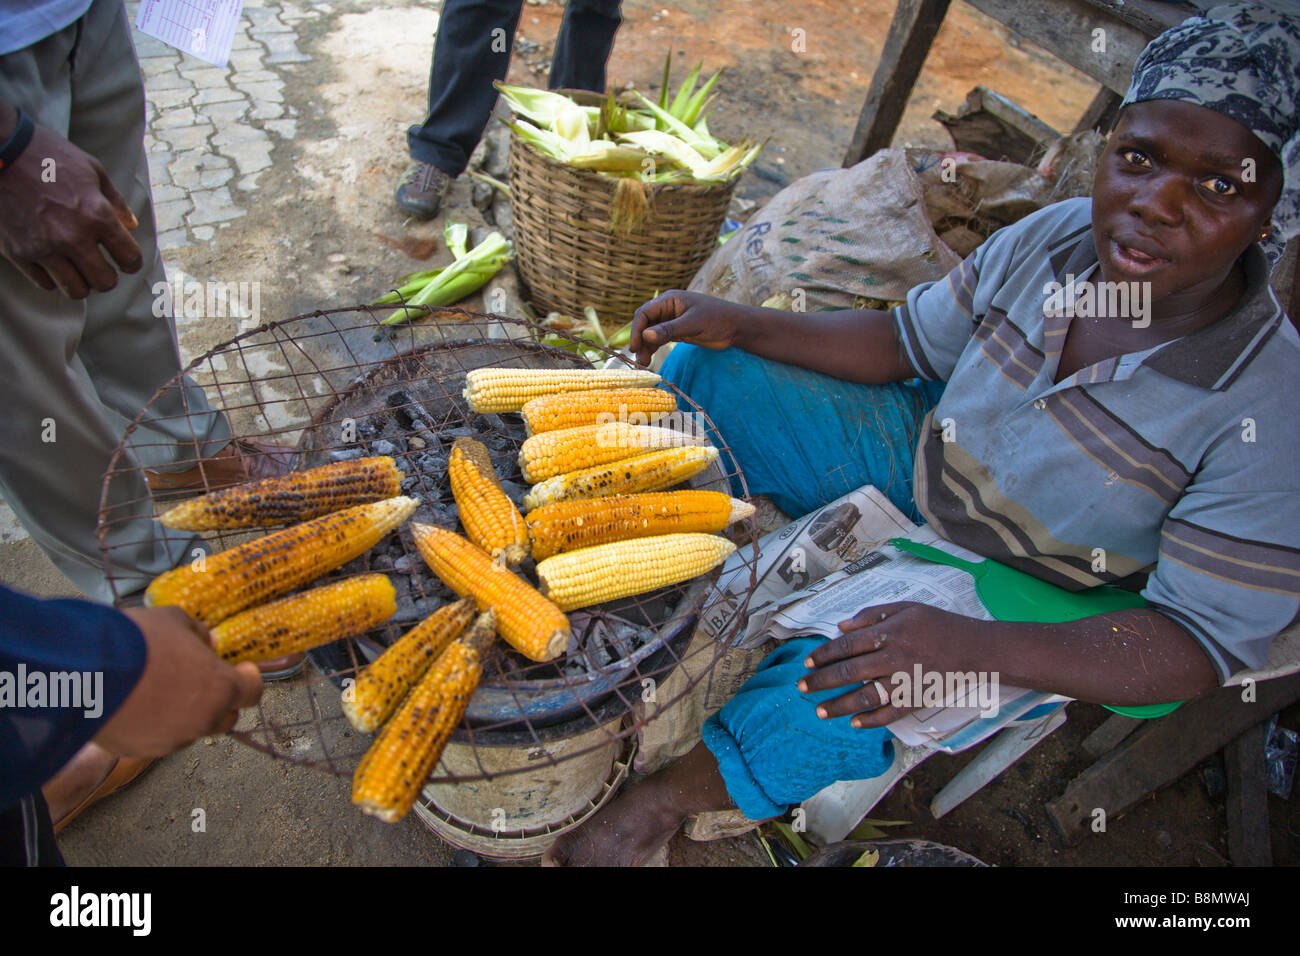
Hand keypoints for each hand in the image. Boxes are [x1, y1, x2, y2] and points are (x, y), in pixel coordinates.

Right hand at [0, 111, 142, 297]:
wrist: (0, 150)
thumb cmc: (48, 156)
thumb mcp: (92, 170)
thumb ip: (115, 201)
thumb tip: (131, 225)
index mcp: (97, 216)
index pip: (130, 259)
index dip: (132, 262)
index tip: (125, 259)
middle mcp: (73, 237)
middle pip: (105, 283)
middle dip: (107, 276)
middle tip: (100, 265)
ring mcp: (44, 248)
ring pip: (76, 291)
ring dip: (81, 281)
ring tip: (76, 266)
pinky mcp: (19, 253)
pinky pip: (45, 283)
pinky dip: (52, 276)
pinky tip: (52, 260)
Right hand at [92, 606, 262, 757]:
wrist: (85, 674)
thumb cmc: (138, 640)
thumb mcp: (175, 620)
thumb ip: (198, 634)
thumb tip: (207, 644)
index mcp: (220, 687)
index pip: (253, 692)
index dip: (249, 679)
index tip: (242, 670)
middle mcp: (203, 719)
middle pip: (227, 716)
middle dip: (219, 700)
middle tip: (200, 681)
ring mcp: (173, 740)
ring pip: (191, 729)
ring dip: (186, 714)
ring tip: (161, 692)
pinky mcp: (142, 751)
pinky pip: (159, 739)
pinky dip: (156, 726)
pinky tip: (137, 706)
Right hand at [629, 290, 743, 366]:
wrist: (736, 327)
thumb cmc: (717, 320)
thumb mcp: (692, 325)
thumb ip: (668, 330)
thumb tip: (645, 335)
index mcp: (670, 300)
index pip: (644, 313)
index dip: (636, 329)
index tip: (635, 347)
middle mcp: (668, 308)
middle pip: (645, 323)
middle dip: (640, 340)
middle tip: (638, 359)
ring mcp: (672, 320)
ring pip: (651, 333)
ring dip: (646, 346)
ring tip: (644, 363)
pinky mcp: (678, 331)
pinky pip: (660, 338)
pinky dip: (654, 347)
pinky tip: (650, 358)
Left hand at [797, 601, 980, 728]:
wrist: (976, 648)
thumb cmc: (939, 624)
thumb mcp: (906, 608)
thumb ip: (872, 614)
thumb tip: (841, 626)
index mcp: (889, 632)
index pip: (847, 645)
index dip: (824, 654)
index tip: (808, 663)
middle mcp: (894, 657)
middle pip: (850, 671)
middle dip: (822, 681)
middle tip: (802, 688)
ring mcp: (906, 681)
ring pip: (866, 696)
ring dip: (840, 705)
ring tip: (820, 711)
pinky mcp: (918, 699)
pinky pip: (890, 713)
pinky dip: (872, 720)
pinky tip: (855, 724)